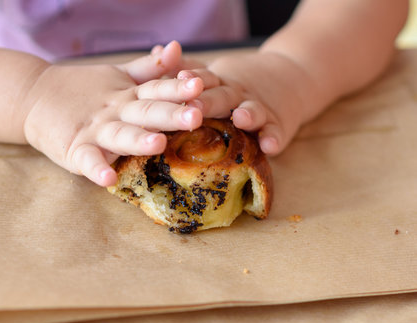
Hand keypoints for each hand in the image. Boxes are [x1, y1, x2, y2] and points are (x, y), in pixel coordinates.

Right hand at [22, 41, 204, 185]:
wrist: (34, 97)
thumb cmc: (83, 90)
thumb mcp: (118, 76)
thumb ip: (148, 68)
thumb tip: (176, 48)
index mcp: (128, 95)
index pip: (157, 89)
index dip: (178, 88)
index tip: (201, 85)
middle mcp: (116, 111)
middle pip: (146, 111)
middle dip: (170, 114)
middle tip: (195, 115)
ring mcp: (95, 131)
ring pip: (120, 135)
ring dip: (138, 139)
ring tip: (157, 144)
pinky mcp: (75, 150)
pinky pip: (87, 160)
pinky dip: (96, 169)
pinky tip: (108, 179)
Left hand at [177, 51, 310, 155]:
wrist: (291, 76)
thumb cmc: (238, 83)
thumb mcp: (215, 73)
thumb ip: (189, 67)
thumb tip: (157, 51)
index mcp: (218, 84)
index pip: (203, 80)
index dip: (191, 80)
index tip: (178, 79)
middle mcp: (237, 95)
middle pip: (222, 96)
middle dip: (209, 102)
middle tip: (195, 107)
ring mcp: (259, 109)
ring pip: (252, 111)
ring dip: (247, 115)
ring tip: (241, 118)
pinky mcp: (278, 125)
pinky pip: (276, 132)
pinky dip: (274, 138)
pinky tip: (269, 146)